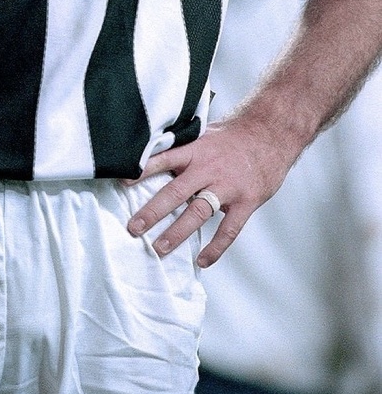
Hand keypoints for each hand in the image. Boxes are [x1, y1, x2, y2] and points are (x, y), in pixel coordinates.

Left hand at [122, 118, 289, 267]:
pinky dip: (215, 247)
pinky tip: (202, 260)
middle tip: (134, 227)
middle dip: (152, 211)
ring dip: (177, 232)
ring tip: (159, 248)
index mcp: (195, 150)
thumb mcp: (205, 135)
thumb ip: (184, 150)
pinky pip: (229, 230)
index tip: (121, 182)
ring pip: (198, 213)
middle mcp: (208, 168)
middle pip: (175, 192)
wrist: (271, 133)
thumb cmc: (234, 135)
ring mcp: (227, 187)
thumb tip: (154, 156)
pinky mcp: (246, 202)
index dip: (142, 171)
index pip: (163, 159)